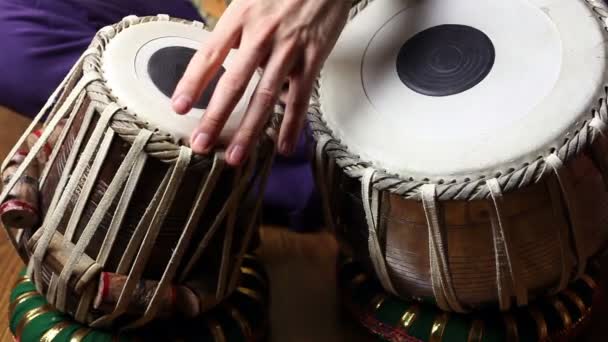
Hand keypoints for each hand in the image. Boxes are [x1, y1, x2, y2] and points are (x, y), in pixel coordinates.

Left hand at [172, 0, 350, 165]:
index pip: (209, 55)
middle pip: (234, 84)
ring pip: (265, 96)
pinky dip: (293, 124)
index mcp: (240, 17)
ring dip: (249, 130)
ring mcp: (289, 48)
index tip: (178, 108)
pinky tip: (284, 145)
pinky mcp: (313, 58)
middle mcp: (262, 34)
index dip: (192, 83)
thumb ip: (234, 28)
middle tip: (201, 145)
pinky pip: (301, 97)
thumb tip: (220, 59)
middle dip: (215, 118)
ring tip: (236, 157)